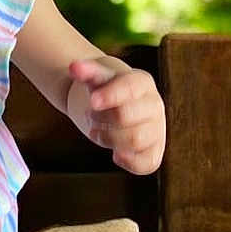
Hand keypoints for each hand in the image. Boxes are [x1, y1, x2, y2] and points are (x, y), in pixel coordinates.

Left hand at [68, 59, 165, 173]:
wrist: (113, 104)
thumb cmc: (104, 88)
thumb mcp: (94, 77)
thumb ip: (85, 71)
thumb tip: (73, 67)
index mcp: (142, 82)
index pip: (130, 87)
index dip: (110, 95)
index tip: (92, 101)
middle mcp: (154, 106)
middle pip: (127, 116)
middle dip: (101, 117)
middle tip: (91, 114)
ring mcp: (157, 130)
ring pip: (135, 140)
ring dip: (109, 137)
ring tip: (96, 130)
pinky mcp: (154, 152)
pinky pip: (147, 164)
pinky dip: (130, 162)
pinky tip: (116, 154)